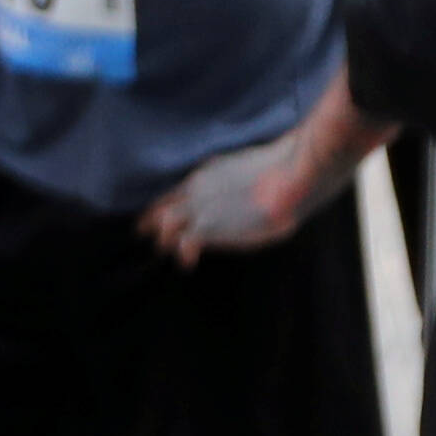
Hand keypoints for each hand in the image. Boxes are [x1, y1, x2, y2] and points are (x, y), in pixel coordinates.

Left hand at [140, 132, 311, 264]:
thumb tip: (244, 189)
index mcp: (208, 174)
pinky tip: (188, 263)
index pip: (174, 190)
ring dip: (164, 239)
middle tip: (145, 234)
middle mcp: (198, 188)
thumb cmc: (285, 174)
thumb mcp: (251, 171)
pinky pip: (183, 243)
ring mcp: (200, 206)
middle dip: (152, 221)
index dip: (163, 204)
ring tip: (166, 251)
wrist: (290, 177)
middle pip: (162, 206)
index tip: (155, 214)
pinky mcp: (208, 225)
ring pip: (164, 224)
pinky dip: (182, 253)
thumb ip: (236, 181)